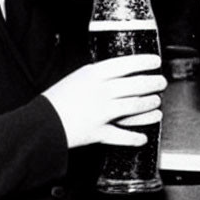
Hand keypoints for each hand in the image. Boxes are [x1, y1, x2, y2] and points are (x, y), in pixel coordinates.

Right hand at [42, 54, 166, 148]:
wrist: (38, 124)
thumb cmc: (57, 100)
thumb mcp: (77, 78)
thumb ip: (99, 77)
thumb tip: (122, 75)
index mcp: (94, 75)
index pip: (127, 64)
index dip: (145, 62)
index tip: (156, 62)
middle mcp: (101, 91)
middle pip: (136, 85)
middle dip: (154, 84)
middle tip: (161, 83)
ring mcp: (101, 112)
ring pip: (134, 107)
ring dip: (150, 106)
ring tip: (156, 104)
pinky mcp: (99, 132)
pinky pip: (122, 136)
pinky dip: (134, 138)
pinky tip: (143, 138)